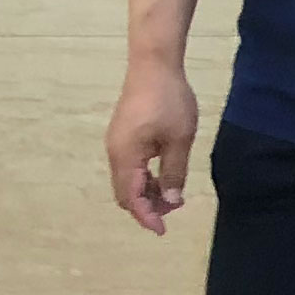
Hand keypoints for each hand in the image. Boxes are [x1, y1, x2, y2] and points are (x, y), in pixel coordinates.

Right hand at [105, 57, 199, 234]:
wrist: (153, 64)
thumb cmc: (169, 101)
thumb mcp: (179, 139)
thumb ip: (174, 173)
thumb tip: (171, 201)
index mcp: (126, 157)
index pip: (131, 198)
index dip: (146, 216)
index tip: (163, 230)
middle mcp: (115, 153)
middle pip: (125, 193)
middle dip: (146, 207)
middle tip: (173, 210)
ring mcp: (117, 144)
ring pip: (128, 180)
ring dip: (147, 192)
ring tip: (173, 195)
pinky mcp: (123, 136)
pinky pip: (130, 167)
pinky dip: (145, 178)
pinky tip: (164, 175)